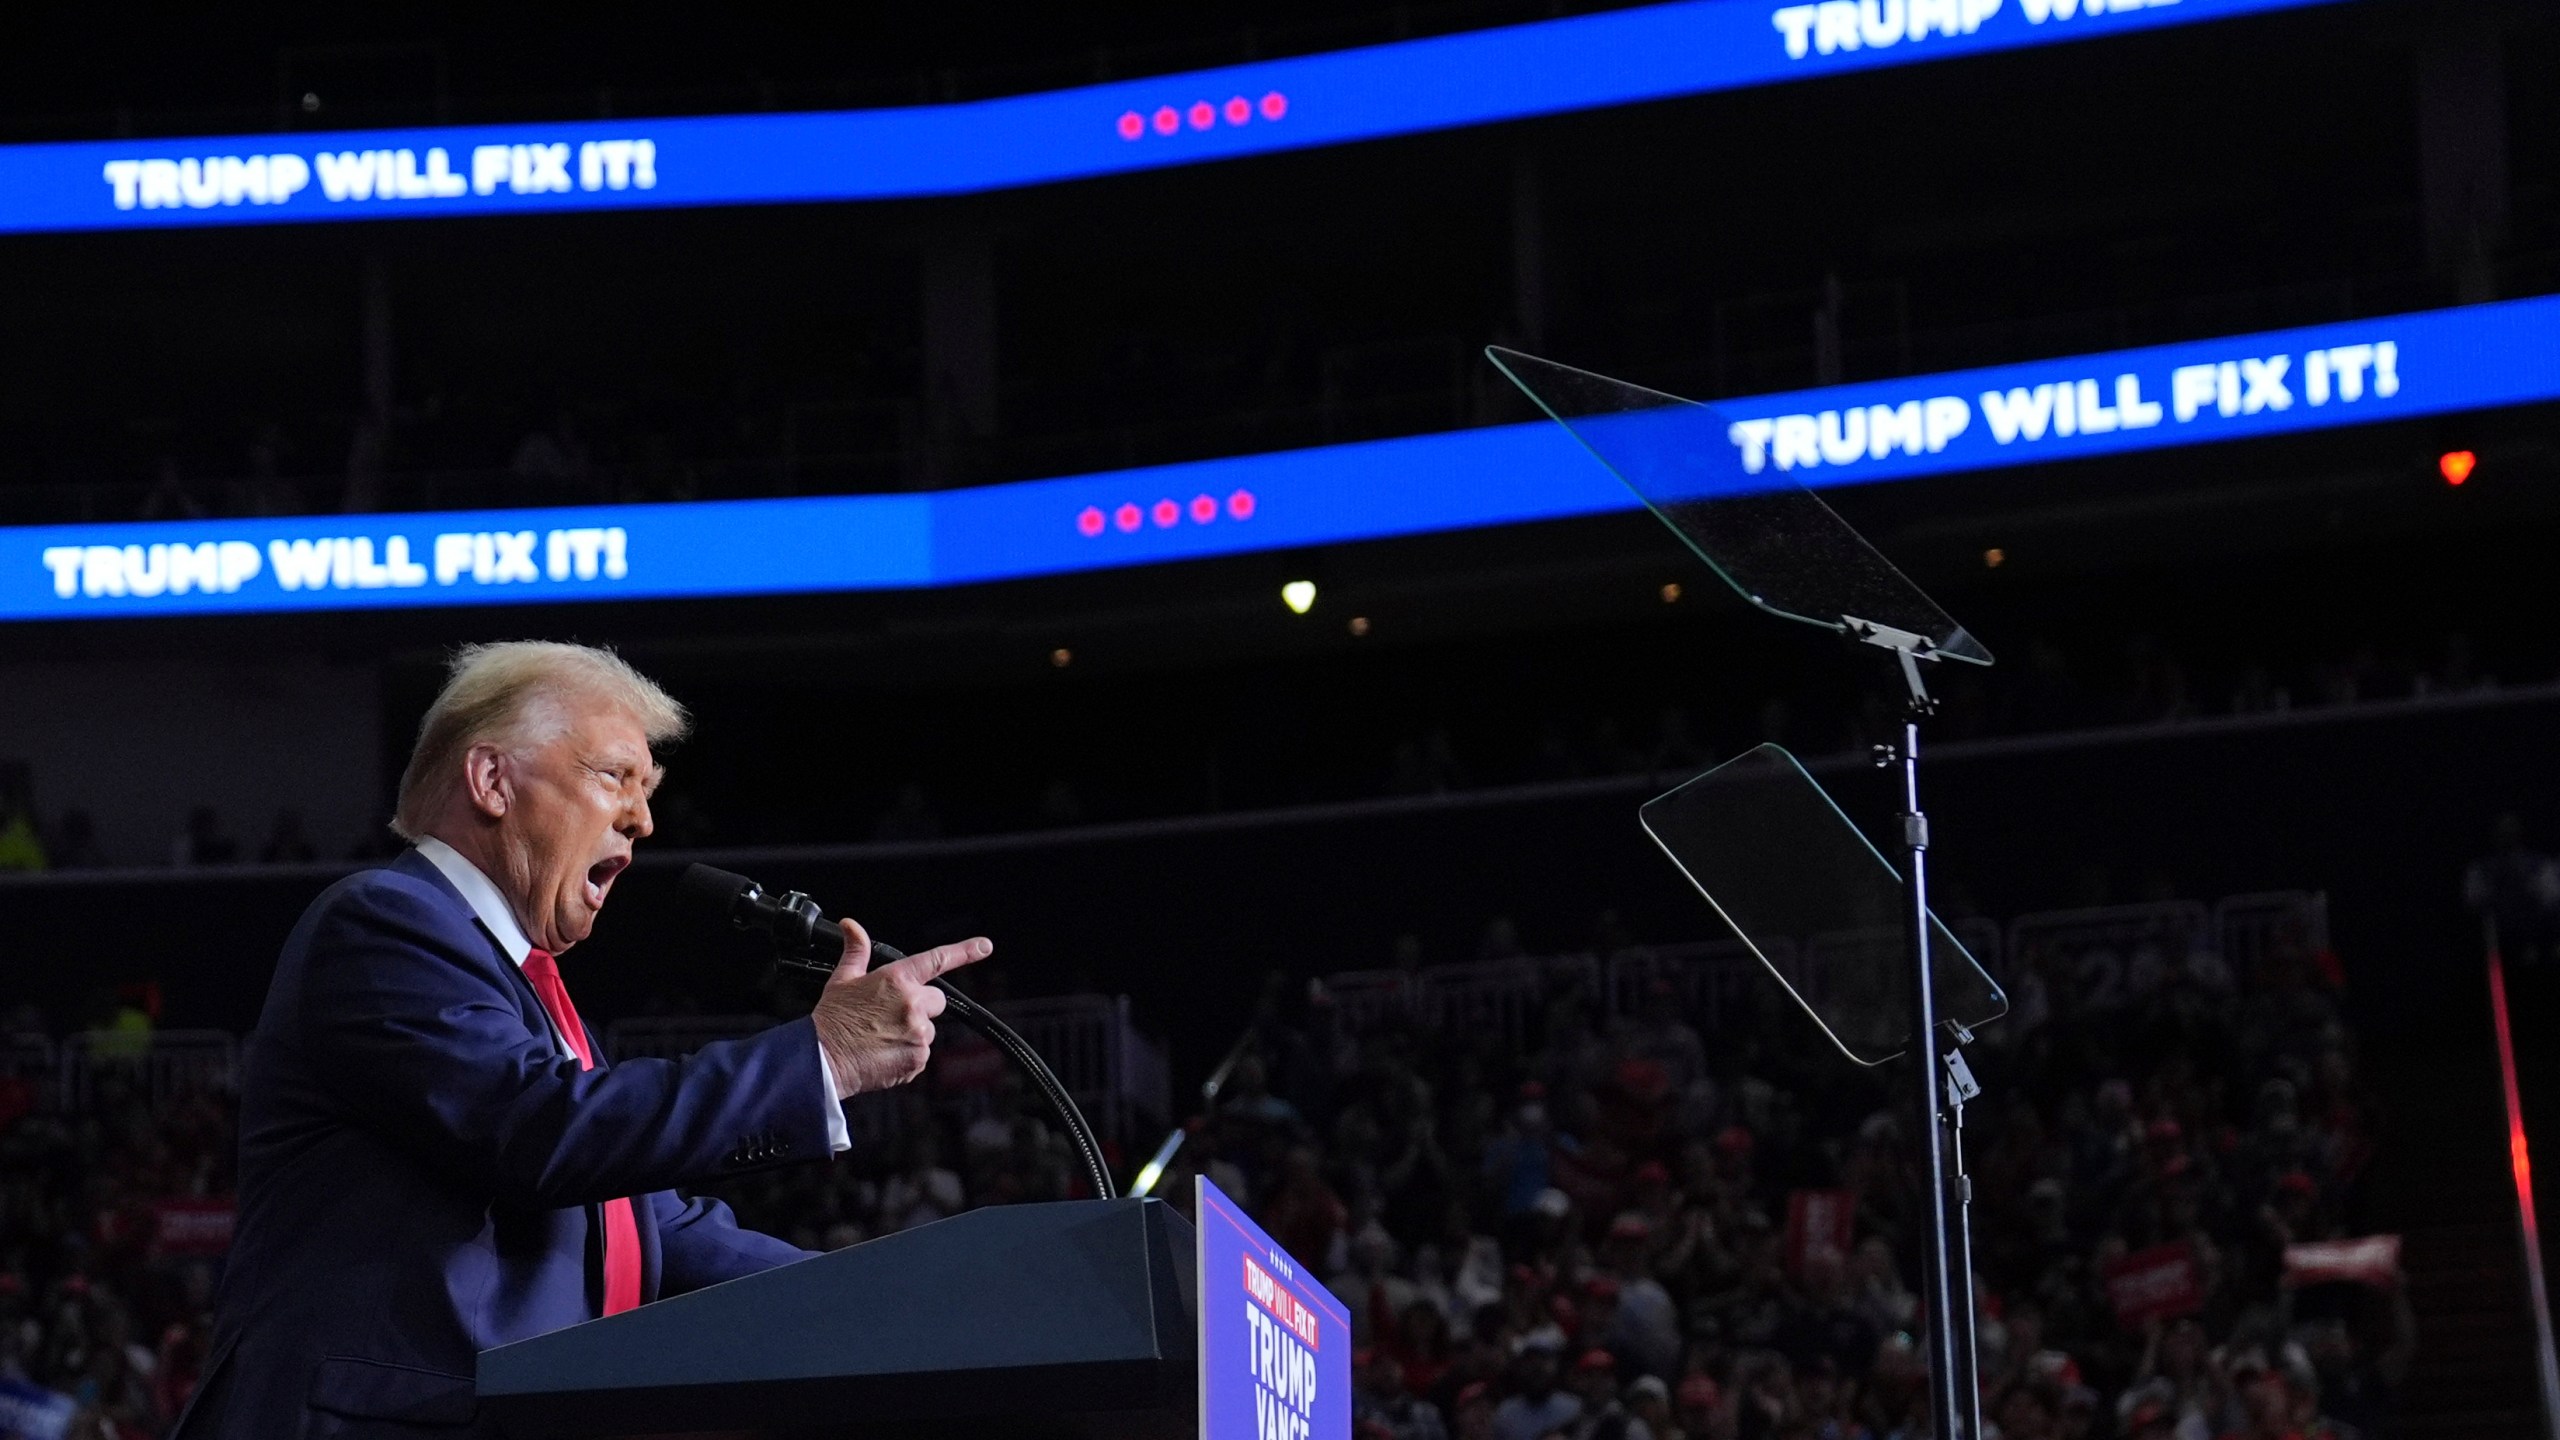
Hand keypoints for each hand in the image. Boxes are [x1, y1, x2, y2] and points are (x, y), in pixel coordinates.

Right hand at [810, 918, 991, 1098]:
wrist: (823, 1060)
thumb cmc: (832, 1020)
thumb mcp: (842, 979)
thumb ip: (856, 951)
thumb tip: (852, 926)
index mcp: (896, 979)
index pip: (937, 960)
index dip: (965, 951)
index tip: (984, 946)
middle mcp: (912, 1003)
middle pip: (936, 1001)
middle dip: (921, 1007)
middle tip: (891, 1016)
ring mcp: (917, 1032)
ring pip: (928, 1029)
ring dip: (912, 1033)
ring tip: (882, 1037)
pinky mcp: (918, 1058)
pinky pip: (921, 1053)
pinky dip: (907, 1055)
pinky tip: (884, 1053)